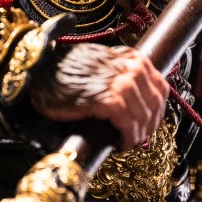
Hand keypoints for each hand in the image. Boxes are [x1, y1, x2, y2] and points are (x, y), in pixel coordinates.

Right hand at [27, 43, 167, 149]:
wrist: (40, 71)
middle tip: (135, 138)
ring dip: (137, 135)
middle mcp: (132, 68)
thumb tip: (137, 100)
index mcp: (133, 58)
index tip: (148, 124)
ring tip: (125, 143)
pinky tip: (118, 144)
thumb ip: (121, 74)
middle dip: (148, 126)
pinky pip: (129, 126)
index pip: (160, 89)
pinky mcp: (109, 100)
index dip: (157, 111)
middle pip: (155, 105)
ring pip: (144, 118)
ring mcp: (122, 83)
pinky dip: (126, 138)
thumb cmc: (65, 71)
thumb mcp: (101, 66)